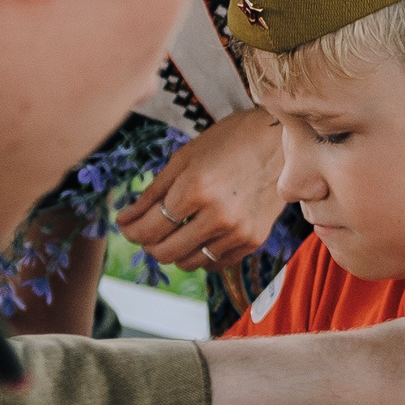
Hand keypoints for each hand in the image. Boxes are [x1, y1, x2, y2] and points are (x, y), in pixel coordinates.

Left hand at [116, 113, 283, 270]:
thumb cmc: (229, 142)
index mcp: (196, 189)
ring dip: (173, 251)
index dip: (130, 231)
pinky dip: (200, 254)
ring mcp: (238, 231)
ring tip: (173, 232)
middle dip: (148, 244)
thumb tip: (124, 220)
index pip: (149, 228)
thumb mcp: (184, 159)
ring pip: (188, 262)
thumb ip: (152, 193)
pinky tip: (198, 236)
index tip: (126, 226)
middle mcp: (218, 215)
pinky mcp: (253, 240)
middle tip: (146, 230)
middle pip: (164, 251)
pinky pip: (214, 262)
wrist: (280, 143)